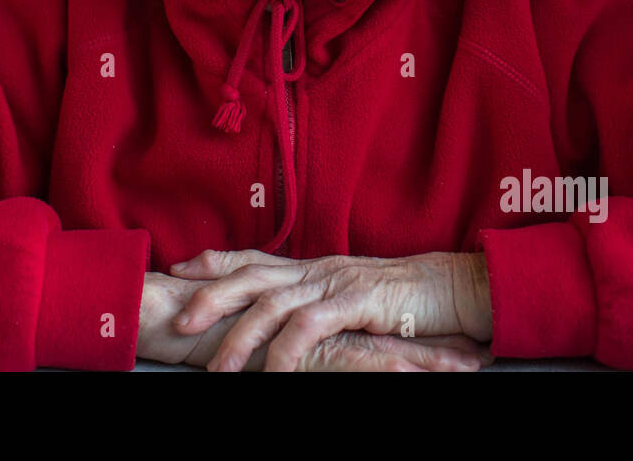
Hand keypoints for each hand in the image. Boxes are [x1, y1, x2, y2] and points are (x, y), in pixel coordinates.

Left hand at [168, 249, 492, 370]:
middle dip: (210, 298)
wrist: (454, 287)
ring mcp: (335, 283)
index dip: (215, 262)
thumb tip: (286, 315)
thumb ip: (318, 302)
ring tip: (218, 369)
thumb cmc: (405, 298)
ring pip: (273, 304)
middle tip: (177, 322)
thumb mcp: (351, 296)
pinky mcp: (357, 303)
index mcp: (312, 267)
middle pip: (251, 276)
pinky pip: (310, 327)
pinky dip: (286, 350)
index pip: (253, 258)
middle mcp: (317, 269)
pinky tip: (272, 372)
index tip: (178, 271)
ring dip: (240, 337)